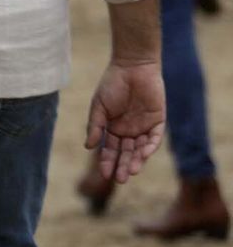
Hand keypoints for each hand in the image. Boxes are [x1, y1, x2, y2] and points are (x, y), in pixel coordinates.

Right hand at [85, 59, 165, 183]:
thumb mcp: (98, 106)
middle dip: (122, 166)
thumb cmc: (111, 84)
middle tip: (120, 180)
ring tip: (131, 172)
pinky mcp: (158, 121)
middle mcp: (128, 131)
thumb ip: (95, 126)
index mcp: (112, 128)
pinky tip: (144, 154)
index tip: (104, 174)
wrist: (132, 67)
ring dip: (136, 161)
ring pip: (140, 149)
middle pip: (125, 153)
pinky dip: (149, 147)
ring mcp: (143, 127)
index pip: (110, 150)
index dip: (107, 161)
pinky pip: (154, 138)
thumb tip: (88, 147)